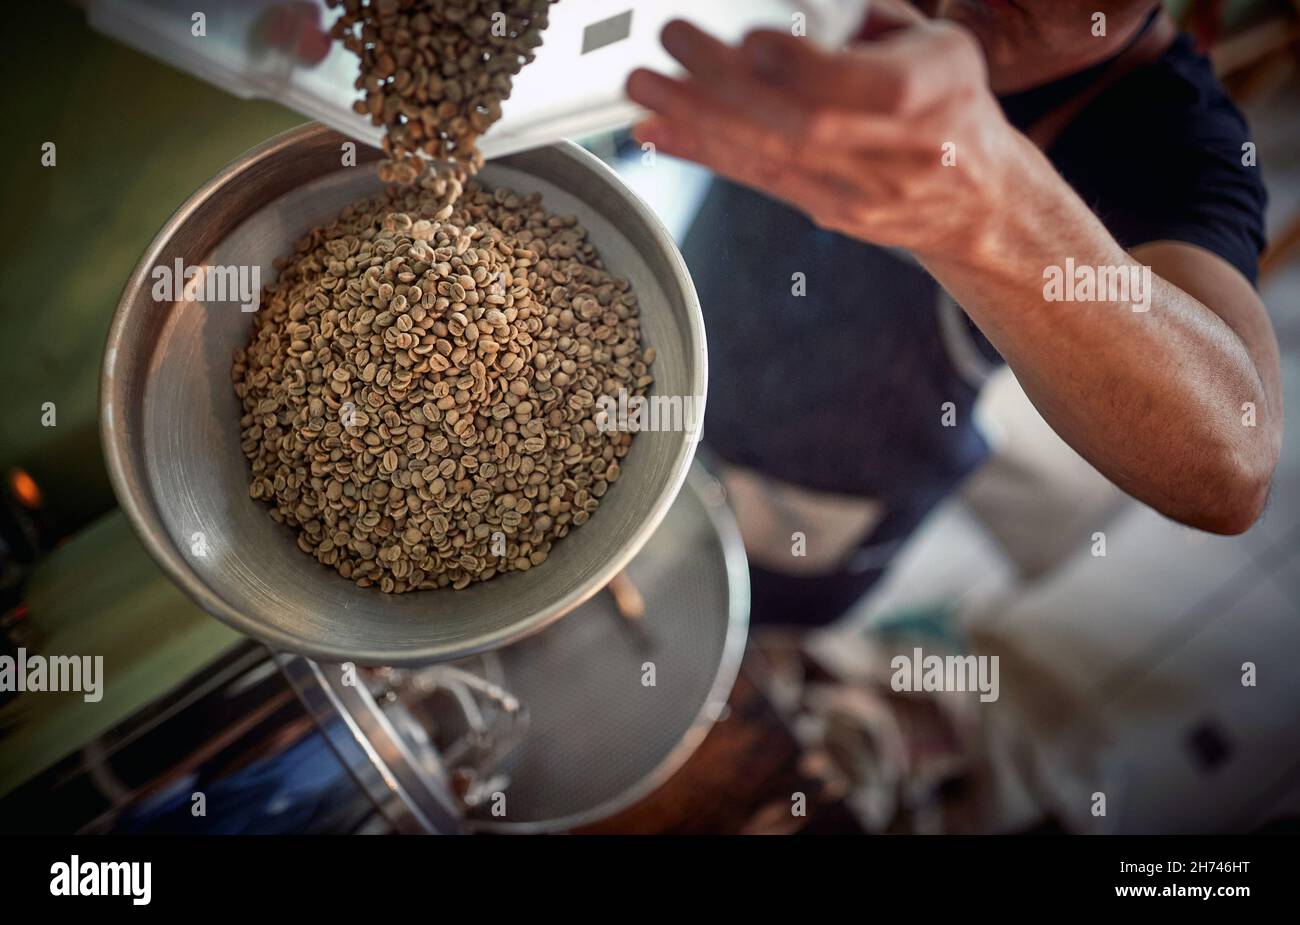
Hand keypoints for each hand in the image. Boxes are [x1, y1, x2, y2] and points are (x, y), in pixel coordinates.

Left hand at [626, 1, 1019, 262]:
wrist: (976, 196)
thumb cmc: (946, 102)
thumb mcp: (929, 41)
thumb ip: (860, 21)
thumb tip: (786, 8)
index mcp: (936, 91)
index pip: (865, 87)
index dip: (804, 67)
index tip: (752, 39)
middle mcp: (900, 149)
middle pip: (802, 123)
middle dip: (727, 84)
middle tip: (672, 45)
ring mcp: (861, 189)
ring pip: (771, 155)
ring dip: (699, 119)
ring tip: (644, 87)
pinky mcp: (828, 212)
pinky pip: (758, 179)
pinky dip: (704, 152)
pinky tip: (660, 130)